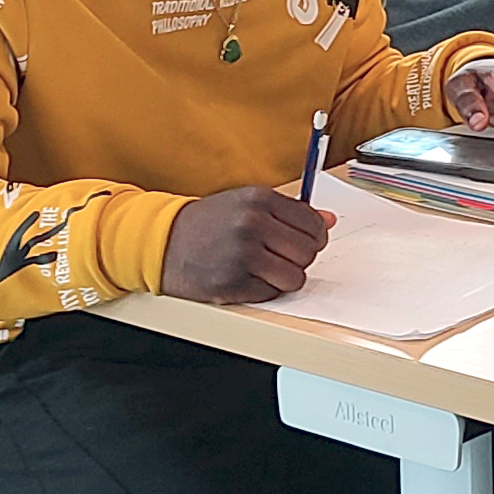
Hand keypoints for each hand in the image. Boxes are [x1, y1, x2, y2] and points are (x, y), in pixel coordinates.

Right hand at [159, 186, 332, 303]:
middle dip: (299, 258)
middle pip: (308, 253)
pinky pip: (273, 294)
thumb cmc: (209, 223)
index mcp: (260, 200)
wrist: (164, 242)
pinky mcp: (233, 283)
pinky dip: (265, 290)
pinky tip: (248, 277)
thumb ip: (291, 212)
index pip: (314, 225)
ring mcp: (243, 255)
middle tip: (278, 255)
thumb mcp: (247, 204)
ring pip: (295, 277)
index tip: (301, 241)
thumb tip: (329, 220)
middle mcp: (253, 225)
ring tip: (265, 268)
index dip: (314, 237)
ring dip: (285, 277)